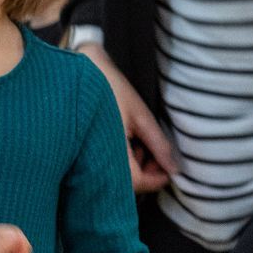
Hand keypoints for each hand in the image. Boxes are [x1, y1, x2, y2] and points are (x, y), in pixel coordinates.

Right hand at [76, 42, 175, 192]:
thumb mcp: (140, 116)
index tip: (170, 168)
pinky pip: (104, 163)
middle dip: (145, 171)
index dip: (158, 178)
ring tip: (139, 142)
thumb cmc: (109, 89)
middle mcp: (95, 161)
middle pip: (126, 183)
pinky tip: (122, 140)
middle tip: (155, 152)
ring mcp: (86, 156)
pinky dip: (118, 157)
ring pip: (115, 174)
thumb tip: (174, 169)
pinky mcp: (82, 149)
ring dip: (132, 164)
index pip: (139, 183)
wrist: (78, 69)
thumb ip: (159, 144)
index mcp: (112, 155)